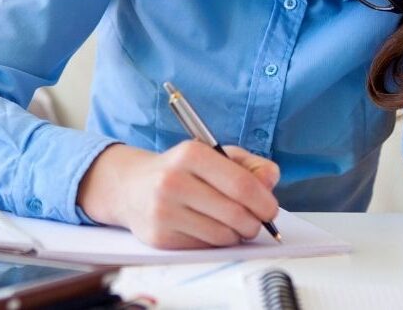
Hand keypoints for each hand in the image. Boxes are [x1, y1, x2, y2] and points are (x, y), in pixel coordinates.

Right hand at [76, 141, 279, 248]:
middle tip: (256, 221)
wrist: (131, 187)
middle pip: (235, 213)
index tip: (271, 209)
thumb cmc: (180, 169)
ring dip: (236, 234)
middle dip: (254, 222)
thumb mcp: (213, 155)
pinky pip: (205, 248)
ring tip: (233, 224)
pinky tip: (210, 228)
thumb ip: (248, 164)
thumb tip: (271, 179)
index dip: (264, 201)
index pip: (241, 184)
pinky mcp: (159, 237)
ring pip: (222, 235)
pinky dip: (216, 242)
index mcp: (191, 154)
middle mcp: (173, 181)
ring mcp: (164, 211)